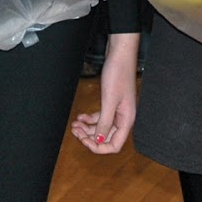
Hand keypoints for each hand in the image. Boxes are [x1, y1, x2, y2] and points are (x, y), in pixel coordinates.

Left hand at [71, 32, 138, 153]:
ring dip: (87, 128)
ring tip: (75, 125)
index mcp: (126, 120)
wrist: (119, 54)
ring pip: (101, 128)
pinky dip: (90, 119)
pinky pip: (100, 117)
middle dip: (89, 137)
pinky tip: (80, 116)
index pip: (114, 145)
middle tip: (75, 132)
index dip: (99, 147)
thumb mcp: (109, 101)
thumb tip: (99, 141)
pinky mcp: (111, 103)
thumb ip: (105, 123)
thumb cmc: (118, 74)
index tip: (85, 141)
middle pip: (106, 138)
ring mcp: (117, 111)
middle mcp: (123, 118)